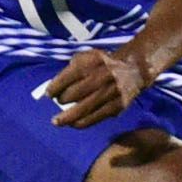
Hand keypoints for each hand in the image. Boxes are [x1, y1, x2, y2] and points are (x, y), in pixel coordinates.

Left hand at [43, 42, 158, 128]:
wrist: (133, 69)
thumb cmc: (103, 63)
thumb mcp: (87, 57)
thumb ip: (70, 69)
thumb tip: (54, 87)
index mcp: (92, 63)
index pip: (67, 77)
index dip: (54, 88)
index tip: (48, 94)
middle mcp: (101, 77)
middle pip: (74, 94)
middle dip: (61, 101)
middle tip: (57, 103)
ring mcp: (110, 93)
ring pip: (83, 109)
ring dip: (67, 118)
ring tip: (57, 122)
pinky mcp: (116, 106)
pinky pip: (95, 118)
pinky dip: (81, 123)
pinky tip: (73, 124)